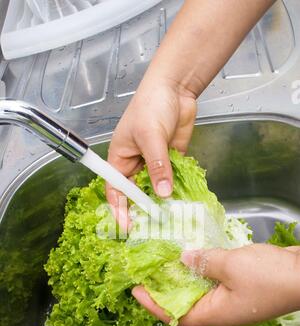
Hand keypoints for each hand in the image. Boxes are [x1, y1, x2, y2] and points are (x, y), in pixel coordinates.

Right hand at [106, 79, 196, 229]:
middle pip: (137, 194)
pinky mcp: (172, 162)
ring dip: (162, 202)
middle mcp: (136, 165)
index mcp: (121, 158)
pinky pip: (173, 181)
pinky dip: (177, 191)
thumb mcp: (150, 136)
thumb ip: (157, 166)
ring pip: (156, 190)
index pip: (116, 189)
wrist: (176, 88)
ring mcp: (155, 164)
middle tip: (152, 227)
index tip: (126, 226)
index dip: (119, 209)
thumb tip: (163, 194)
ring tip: (170, 219)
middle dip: (143, 210)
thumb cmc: (151, 105)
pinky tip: (183, 202)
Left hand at [132, 244, 299, 325]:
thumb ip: (204, 262)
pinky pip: (213, 281)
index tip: (135, 291)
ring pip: (199, 291)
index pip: (175, 315)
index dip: (153, 305)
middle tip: (147, 273)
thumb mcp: (231, 266)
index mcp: (215, 314)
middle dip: (164, 290)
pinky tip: (194, 256)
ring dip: (182, 278)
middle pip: (184, 304)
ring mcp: (231, 299)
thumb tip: (183, 259)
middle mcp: (220, 311)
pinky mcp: (240, 287)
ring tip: (165, 262)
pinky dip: (201, 270)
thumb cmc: (270, 277)